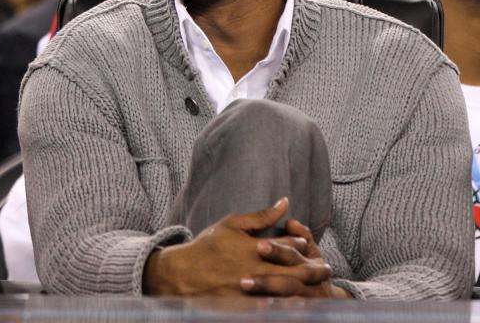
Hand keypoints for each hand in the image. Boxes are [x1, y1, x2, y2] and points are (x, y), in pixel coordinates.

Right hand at [145, 198, 331, 295]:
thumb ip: (261, 216)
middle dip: (314, 271)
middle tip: (326, 270)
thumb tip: (285, 202)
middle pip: (295, 271)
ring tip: (316, 288)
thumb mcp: (232, 224)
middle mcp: (256, 268)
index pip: (290, 245)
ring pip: (288, 292)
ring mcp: (253, 290)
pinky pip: (273, 307)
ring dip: (305, 289)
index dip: (302, 245)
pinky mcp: (247, 305)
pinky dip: (287, 305)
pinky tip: (296, 304)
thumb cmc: (208, 246)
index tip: (308, 245)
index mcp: (255, 247)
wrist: (183, 273)